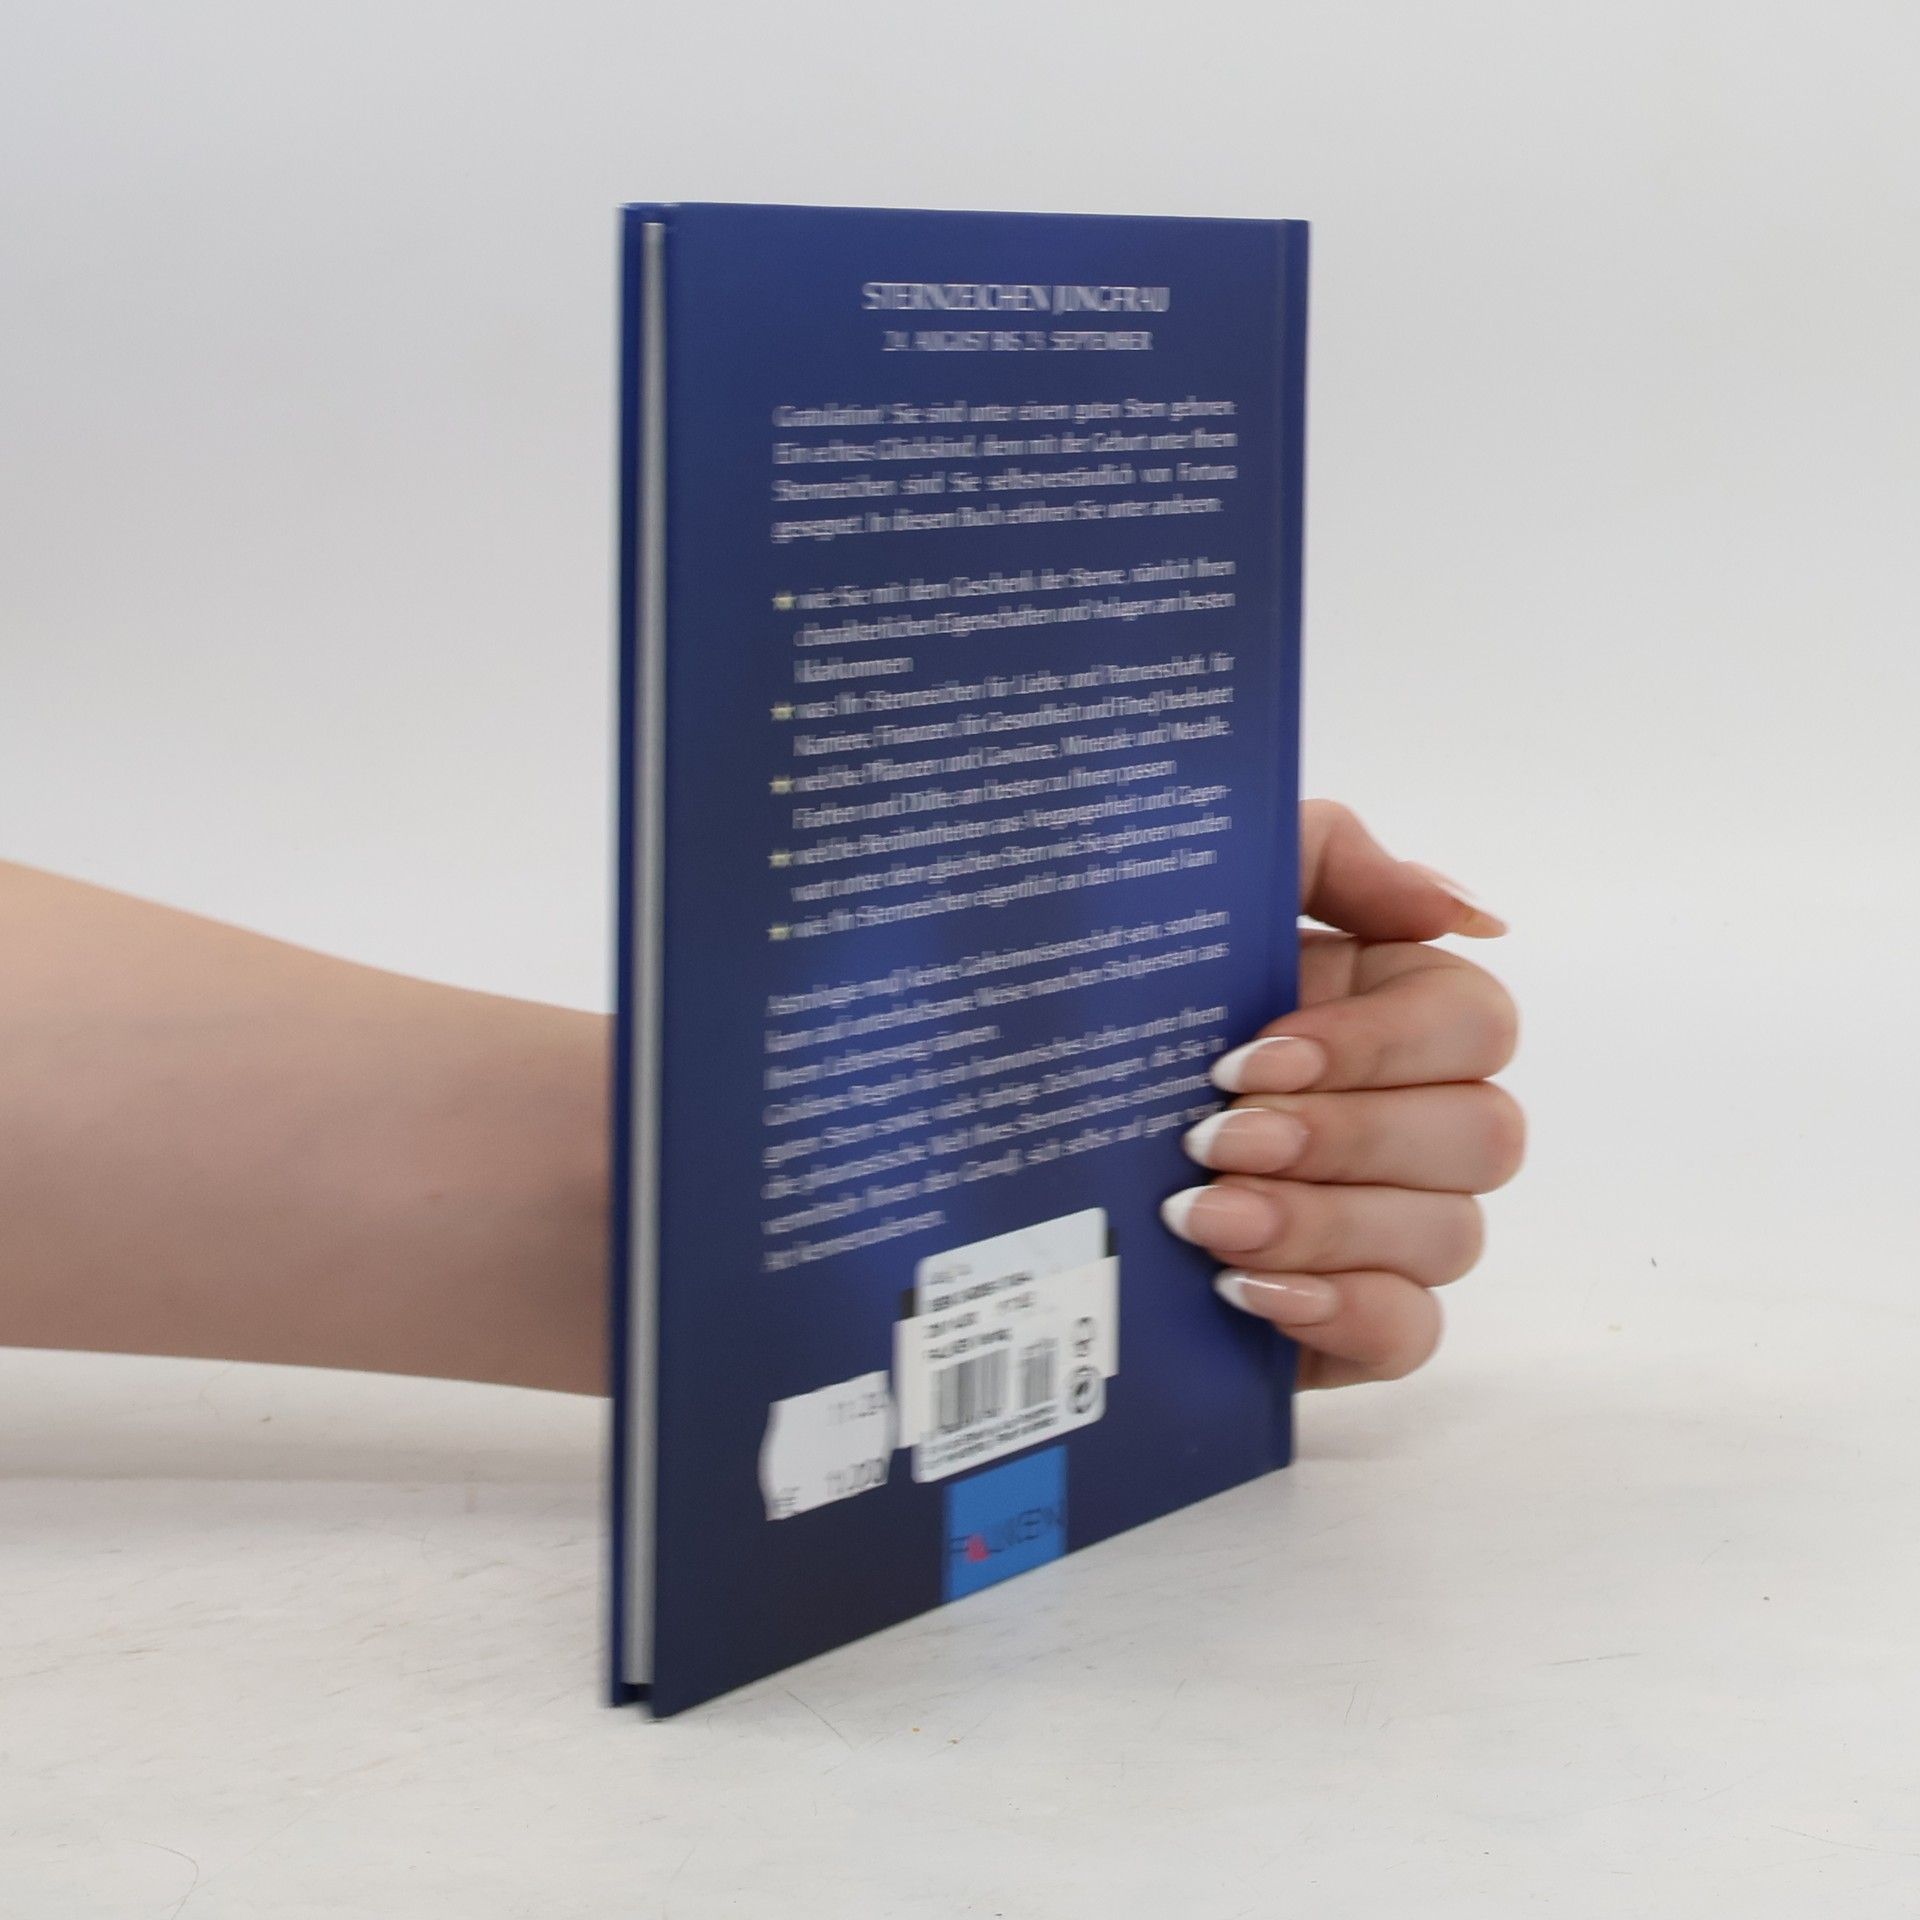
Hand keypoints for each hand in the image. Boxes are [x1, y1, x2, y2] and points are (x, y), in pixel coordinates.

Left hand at [1159, 801, 1521, 1387]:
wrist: (1025, 1130)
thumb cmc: (1121, 999)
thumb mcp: (1203, 894)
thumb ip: (1330, 860)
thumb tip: (1462, 912)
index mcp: (1391, 1010)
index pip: (1475, 1024)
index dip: (1381, 1046)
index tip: (1249, 1058)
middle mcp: (1415, 1116)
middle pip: (1481, 1136)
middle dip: (1342, 1139)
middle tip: (1209, 1142)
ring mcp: (1396, 1226)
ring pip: (1448, 1237)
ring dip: (1321, 1226)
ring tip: (1199, 1220)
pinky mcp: (1357, 1320)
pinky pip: (1412, 1333)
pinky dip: (1340, 1313)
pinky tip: (1243, 1292)